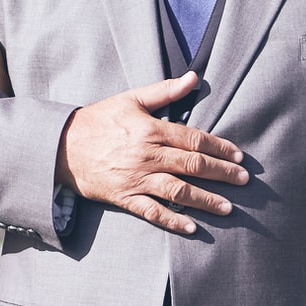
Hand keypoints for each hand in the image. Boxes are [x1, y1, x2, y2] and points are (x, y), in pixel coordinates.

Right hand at [58, 74, 247, 235]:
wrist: (61, 146)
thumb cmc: (99, 120)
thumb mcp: (131, 99)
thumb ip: (165, 90)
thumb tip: (195, 77)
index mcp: (151, 129)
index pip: (194, 140)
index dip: (220, 148)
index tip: (238, 156)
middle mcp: (147, 155)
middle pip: (193, 165)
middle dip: (222, 174)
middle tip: (244, 180)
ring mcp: (136, 178)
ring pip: (178, 191)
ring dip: (205, 200)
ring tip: (228, 207)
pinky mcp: (124, 197)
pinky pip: (153, 212)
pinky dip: (173, 221)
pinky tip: (193, 227)